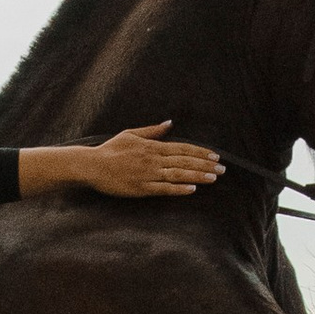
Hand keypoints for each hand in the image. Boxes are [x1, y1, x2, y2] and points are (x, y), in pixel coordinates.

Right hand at [78, 122, 222, 198]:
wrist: (92, 165)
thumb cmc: (110, 150)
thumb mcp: (131, 134)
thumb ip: (152, 130)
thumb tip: (170, 123)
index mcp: (152, 147)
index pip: (182, 149)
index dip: (200, 152)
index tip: (215, 156)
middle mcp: (153, 160)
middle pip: (185, 162)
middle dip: (206, 165)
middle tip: (223, 169)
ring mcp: (148, 175)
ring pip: (178, 175)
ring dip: (198, 176)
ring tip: (213, 178)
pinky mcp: (141, 188)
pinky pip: (164, 189)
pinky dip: (179, 189)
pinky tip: (192, 190)